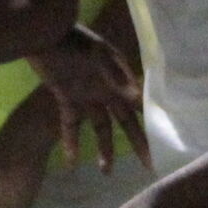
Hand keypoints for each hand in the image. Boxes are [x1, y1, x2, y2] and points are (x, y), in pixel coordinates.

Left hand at [36, 27, 149, 172]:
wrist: (44, 34)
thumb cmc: (76, 41)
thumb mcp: (99, 56)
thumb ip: (117, 77)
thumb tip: (139, 100)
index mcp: (120, 78)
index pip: (141, 105)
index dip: (152, 123)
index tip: (163, 143)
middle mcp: (108, 90)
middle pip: (125, 122)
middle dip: (137, 143)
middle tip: (147, 166)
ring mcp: (87, 95)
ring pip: (100, 128)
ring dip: (104, 149)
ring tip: (106, 172)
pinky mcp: (67, 98)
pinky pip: (71, 125)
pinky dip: (71, 142)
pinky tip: (71, 163)